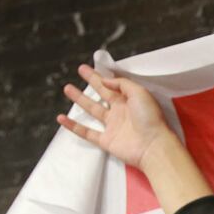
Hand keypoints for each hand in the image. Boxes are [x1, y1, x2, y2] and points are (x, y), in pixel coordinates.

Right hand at [57, 64, 177, 167]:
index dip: (101, 75)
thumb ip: (122, 84)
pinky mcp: (106, 140)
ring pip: (92, 110)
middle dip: (91, 81)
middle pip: (102, 93)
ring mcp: (112, 126)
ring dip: (79, 99)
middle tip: (80, 70)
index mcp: (130, 100)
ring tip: (67, 88)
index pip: (113, 84)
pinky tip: (61, 118)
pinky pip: (86, 132)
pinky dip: (73, 126)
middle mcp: (120, 111)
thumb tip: (105, 79)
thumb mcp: (140, 93)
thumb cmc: (151, 119)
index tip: (90, 67)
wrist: (153, 146)